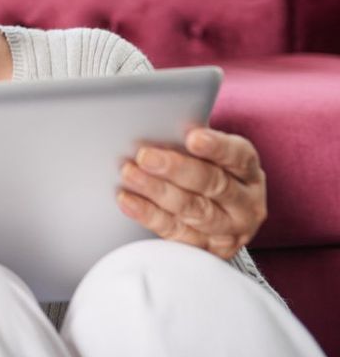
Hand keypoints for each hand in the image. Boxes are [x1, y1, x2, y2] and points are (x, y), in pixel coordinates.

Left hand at [116, 126, 267, 259]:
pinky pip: (177, 233)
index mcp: (248, 172)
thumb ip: (190, 144)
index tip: (193, 137)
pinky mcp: (209, 250)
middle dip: (176, 169)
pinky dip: (150, 215)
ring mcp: (231, 231)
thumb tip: (159, 127)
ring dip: (158, 192)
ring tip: (130, 175)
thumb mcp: (209, 155)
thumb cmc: (208, 173)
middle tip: (145, 156)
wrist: (223, 214)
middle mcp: (246, 203)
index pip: (238, 156)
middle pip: (214, 184)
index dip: (216, 147)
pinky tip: (129, 200)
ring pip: (195, 211)